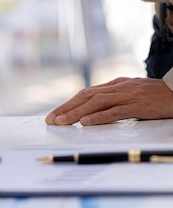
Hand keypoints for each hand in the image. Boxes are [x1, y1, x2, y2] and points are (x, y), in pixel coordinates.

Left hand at [45, 77, 172, 125]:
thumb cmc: (156, 95)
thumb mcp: (131, 93)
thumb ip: (114, 98)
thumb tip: (93, 109)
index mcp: (115, 84)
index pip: (86, 93)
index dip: (69, 103)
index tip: (55, 114)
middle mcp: (118, 87)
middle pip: (86, 96)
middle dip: (66, 108)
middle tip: (52, 120)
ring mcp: (128, 95)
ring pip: (96, 103)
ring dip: (77, 113)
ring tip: (63, 122)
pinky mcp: (138, 105)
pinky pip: (115, 112)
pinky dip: (98, 117)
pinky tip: (86, 123)